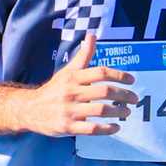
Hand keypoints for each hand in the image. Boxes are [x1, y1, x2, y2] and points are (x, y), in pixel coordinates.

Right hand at [23, 33, 137, 137]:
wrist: (30, 109)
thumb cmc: (54, 89)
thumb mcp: (68, 71)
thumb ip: (83, 55)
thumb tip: (92, 35)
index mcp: (73, 77)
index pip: (100, 72)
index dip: (119, 75)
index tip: (132, 80)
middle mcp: (71, 92)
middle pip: (104, 91)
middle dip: (123, 95)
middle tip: (134, 99)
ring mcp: (69, 110)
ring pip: (100, 110)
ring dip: (118, 111)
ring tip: (127, 112)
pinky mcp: (67, 127)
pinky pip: (92, 129)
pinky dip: (107, 129)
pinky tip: (116, 127)